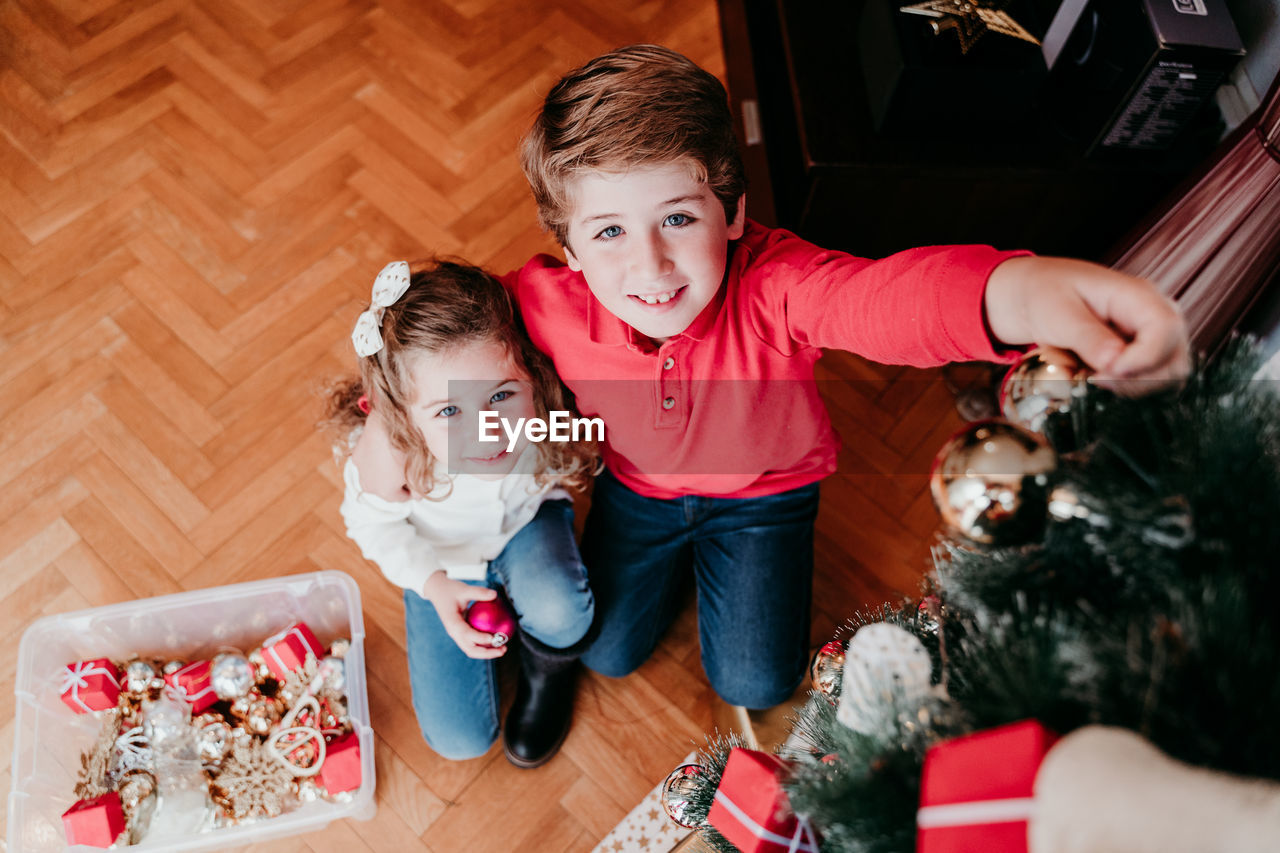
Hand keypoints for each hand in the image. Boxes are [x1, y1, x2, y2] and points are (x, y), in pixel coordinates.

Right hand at [421, 572, 507, 659]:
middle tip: (503, 649)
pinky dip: (485, 645)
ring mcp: (457, 635)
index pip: (466, 634)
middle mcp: (454, 633)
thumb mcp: (464, 589)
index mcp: (452, 623)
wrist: (437, 592)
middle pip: (470, 649)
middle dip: (486, 653)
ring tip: (503, 649)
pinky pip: (473, 643)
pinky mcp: (461, 634)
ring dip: (487, 652)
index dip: (479, 638)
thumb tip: (495, 594)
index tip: (493, 638)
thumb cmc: (451, 590)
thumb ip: (478, 592)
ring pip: (472, 650)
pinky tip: (498, 640)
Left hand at [985, 256, 1190, 395]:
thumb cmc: (1045, 294)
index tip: (1108, 372)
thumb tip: (1115, 364)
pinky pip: (1151, 386)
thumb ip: (1088, 337)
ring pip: (1168, 379)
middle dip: (1136, 381)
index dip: (1144, 359)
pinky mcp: (1144, 358)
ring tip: (1092, 378)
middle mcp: (1156, 317)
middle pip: (1174, 361)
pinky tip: (1099, 383)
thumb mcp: (1058, 312)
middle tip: (1092, 379)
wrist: (1034, 295)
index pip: (1166, 329)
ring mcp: (1154, 339)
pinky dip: (1128, 393)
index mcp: (1138, 296)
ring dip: (1131, 390)